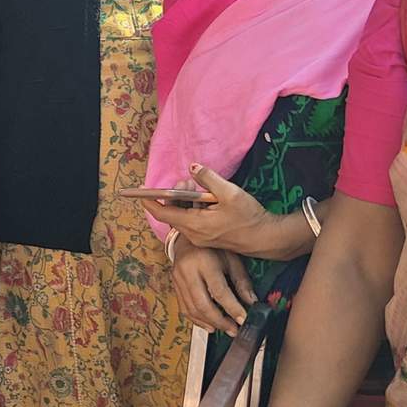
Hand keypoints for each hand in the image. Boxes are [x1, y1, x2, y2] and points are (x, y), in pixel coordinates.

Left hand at [143, 165, 278, 254]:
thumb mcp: (229, 192)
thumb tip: (192, 167)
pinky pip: (192, 223)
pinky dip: (192, 210)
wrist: (265, 238)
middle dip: (172, 197)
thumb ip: (209, 179)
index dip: (151, 202)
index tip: (141, 192)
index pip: (164, 213)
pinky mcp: (208, 238)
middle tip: (184, 182)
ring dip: (184, 203)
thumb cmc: (248, 216)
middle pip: (173, 215)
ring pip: (183, 218)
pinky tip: (204, 201)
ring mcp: (201, 238)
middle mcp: (194, 234)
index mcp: (195, 224)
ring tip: (194, 187)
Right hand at [170, 241, 256, 332]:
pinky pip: (184, 309)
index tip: (243, 319)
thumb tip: (251, 302)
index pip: (218, 290)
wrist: (187, 240)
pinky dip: (198, 320)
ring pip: (192, 309)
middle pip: (202, 304)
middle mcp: (187, 270)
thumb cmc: (214, 248)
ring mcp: (177, 279)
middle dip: (220, 321)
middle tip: (234, 330)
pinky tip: (210, 326)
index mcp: (204, 260)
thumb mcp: (231, 258)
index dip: (231, 307)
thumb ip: (241, 280)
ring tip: (225, 329)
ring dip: (209, 323)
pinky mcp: (174, 286)